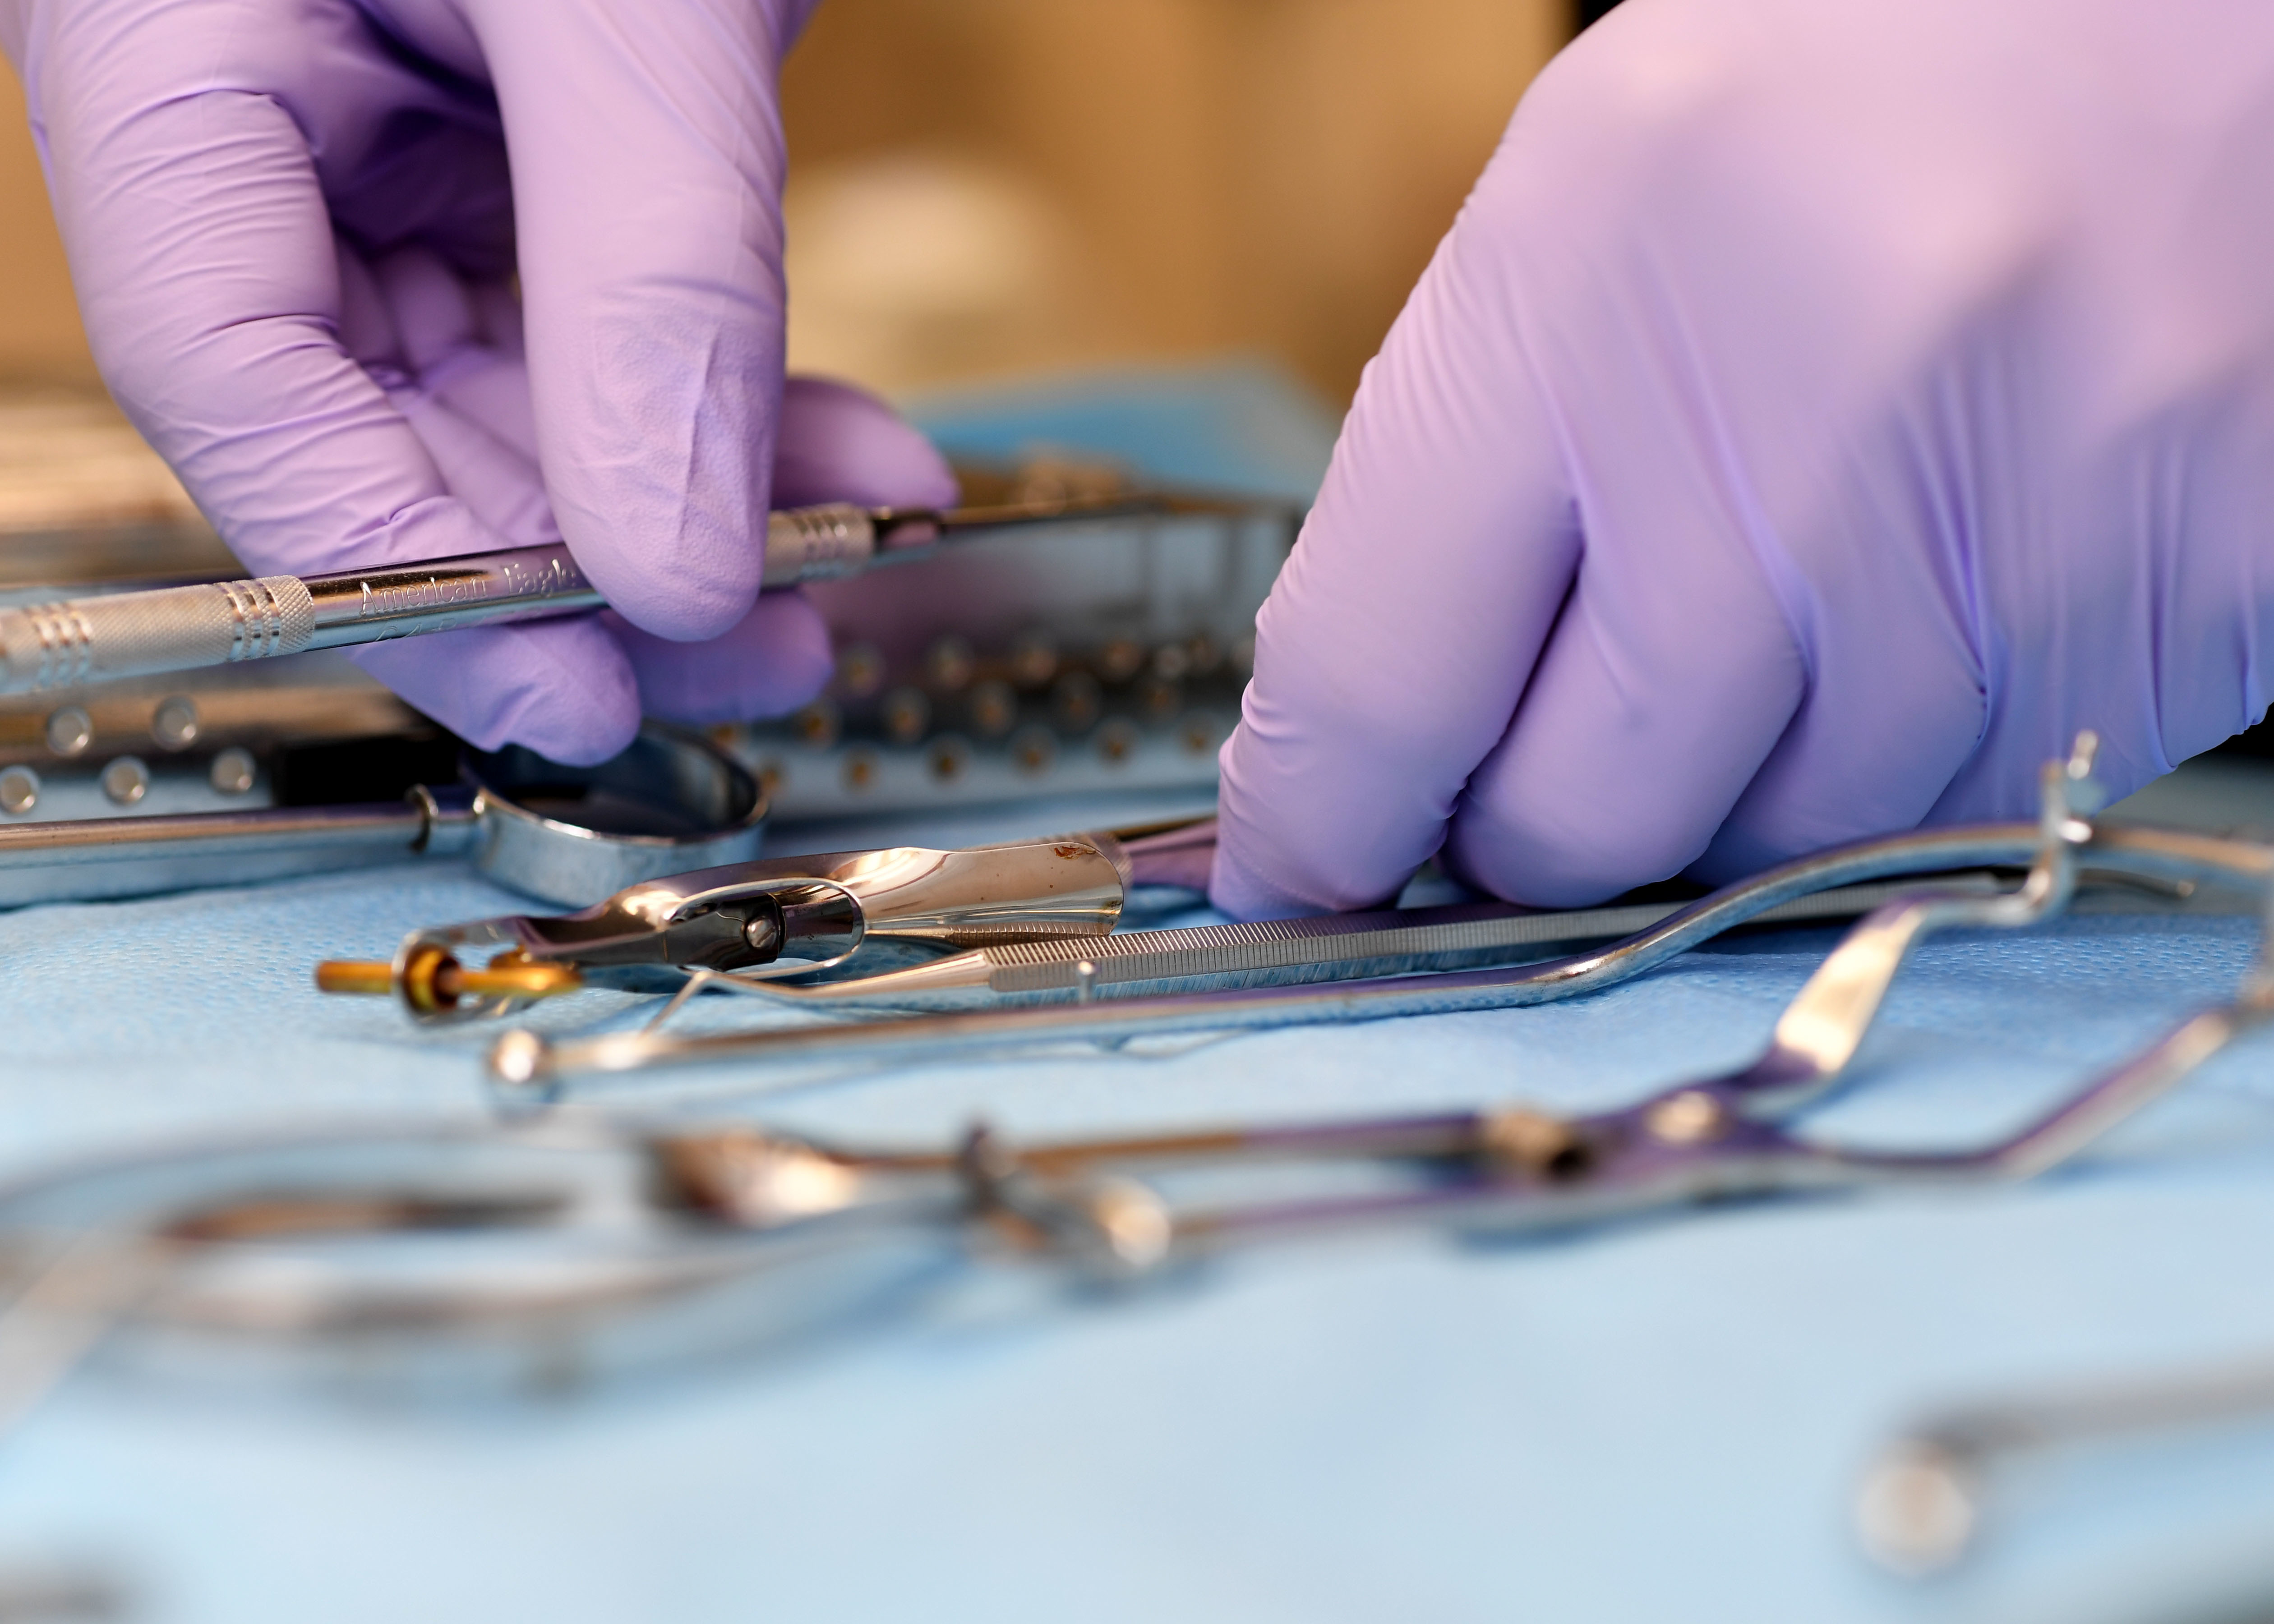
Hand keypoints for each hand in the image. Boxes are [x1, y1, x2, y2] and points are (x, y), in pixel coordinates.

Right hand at [2, 0, 952, 761]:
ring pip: (515, 386)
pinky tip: (847, 452)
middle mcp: (257, 117)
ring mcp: (386, 127)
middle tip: (770, 651)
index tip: (586, 694)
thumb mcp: (622, 2)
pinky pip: (598, 305)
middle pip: (388, 421)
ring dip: (689, 485)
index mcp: (163, 59)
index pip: (240, 389)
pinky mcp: (512, 129)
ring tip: (848, 552)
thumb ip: (646, 276)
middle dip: (596, 552)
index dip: (408, 574)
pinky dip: (725, 384)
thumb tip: (674, 562)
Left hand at [1213, 0, 2273, 914]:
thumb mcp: (1605, 208)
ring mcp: (2006, 537)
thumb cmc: (1887, 83)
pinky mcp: (2181, 618)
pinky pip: (1955, 818)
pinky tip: (1931, 604)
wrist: (2239, 10)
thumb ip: (1461, 477)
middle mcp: (1795, 421)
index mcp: (1594, 264)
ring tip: (1795, 599)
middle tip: (1561, 727)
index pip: (1371, 679)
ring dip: (1736, 786)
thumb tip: (1355, 763)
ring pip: (1772, 852)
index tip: (1301, 871)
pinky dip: (1898, 762)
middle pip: (1572, 819)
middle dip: (1530, 820)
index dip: (1316, 822)